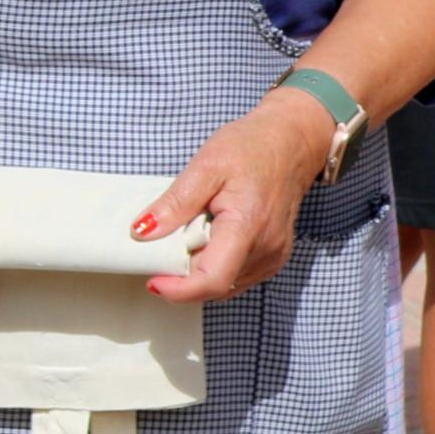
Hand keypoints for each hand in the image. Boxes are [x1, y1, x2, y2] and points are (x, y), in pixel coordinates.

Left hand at [137, 95, 332, 303]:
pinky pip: (235, 276)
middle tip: (167, 240)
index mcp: (248, 226)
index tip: (153, 282)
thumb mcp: (206, 166)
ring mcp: (272, 257)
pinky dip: (214, 264)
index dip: (179, 290)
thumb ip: (175, 202)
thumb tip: (143, 232)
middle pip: (214, 284)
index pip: (213, 279)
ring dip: (199, 268)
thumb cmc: (254, 148)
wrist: (292, 143)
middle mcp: (265, 249)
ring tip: (192, 231)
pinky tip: (209, 238)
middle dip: (183, 273)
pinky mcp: (272, 258)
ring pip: (224, 284)